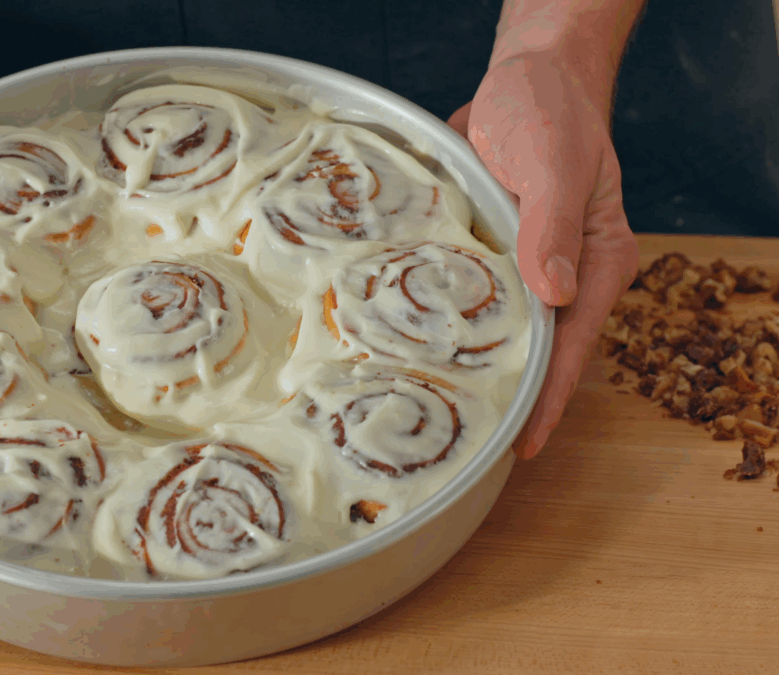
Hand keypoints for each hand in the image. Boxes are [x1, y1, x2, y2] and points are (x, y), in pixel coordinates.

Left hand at [447, 48, 638, 458]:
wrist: (524, 75)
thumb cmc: (549, 112)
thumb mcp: (554, 163)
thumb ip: (553, 225)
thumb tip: (555, 294)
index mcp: (596, 264)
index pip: (572, 345)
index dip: (549, 397)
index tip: (522, 445)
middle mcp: (561, 275)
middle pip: (535, 350)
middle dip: (505, 394)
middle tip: (463, 442)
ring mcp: (522, 267)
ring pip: (496, 329)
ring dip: (467, 362)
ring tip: (429, 410)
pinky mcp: (487, 252)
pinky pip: (464, 297)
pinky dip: (440, 322)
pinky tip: (404, 350)